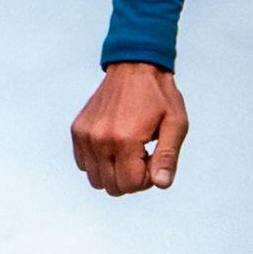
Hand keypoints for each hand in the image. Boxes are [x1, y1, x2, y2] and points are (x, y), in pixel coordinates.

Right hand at [75, 64, 187, 195]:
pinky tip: (114, 144)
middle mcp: (100, 139)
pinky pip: (83, 164)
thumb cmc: (159, 95)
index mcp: (125, 140)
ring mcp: (85, 135)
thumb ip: (168, 157)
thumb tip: (161, 184)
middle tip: (142, 154)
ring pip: (96, 179)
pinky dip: (99, 162)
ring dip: (114, 172)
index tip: (152, 157)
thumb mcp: (175, 124)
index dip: (146, 179)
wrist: (135, 66)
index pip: (130, 185)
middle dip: (131, 178)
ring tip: (129, 149)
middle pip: (112, 187)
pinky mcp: (78, 130)